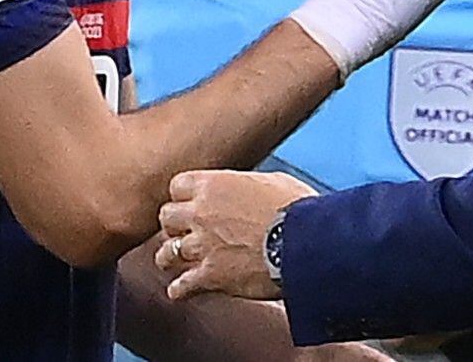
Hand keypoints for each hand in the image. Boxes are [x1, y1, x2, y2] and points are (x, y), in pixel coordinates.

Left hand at [156, 170, 316, 301]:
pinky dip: (180, 290)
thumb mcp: (272, 181)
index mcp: (214, 185)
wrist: (306, 243)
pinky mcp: (210, 276)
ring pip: (166, 253)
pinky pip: (181, 286)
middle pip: (166, 217)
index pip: (177, 186)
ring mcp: (202, 246)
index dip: (183, 197)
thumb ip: (248, 185)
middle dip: (174, 226)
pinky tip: (181, 292)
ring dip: (170, 258)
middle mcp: (200, 213)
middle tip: (182, 232)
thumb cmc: (297, 209)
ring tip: (173, 262)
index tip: (189, 203)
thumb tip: (250, 189)